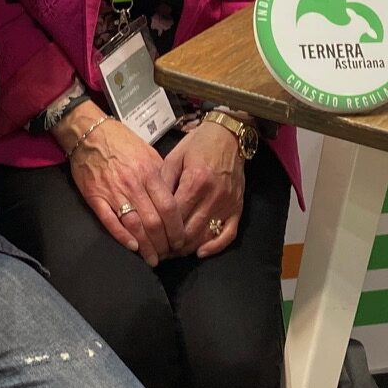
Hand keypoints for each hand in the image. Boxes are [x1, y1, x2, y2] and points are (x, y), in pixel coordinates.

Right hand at [61, 107, 185, 263]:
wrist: (89, 133)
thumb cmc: (121, 141)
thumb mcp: (148, 152)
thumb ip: (162, 175)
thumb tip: (175, 197)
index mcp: (149, 172)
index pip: (169, 207)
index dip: (177, 229)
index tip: (180, 241)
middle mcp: (133, 184)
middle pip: (153, 222)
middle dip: (163, 243)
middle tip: (168, 255)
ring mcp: (113, 192)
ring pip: (134, 226)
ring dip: (146, 247)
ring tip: (153, 259)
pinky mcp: (95, 197)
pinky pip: (110, 222)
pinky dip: (122, 237)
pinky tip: (132, 247)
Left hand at [162, 118, 245, 256]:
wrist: (229, 135)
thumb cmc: (199, 144)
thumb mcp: (175, 156)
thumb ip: (163, 181)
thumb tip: (151, 206)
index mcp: (195, 181)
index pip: (174, 216)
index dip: (160, 230)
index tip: (149, 237)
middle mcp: (213, 196)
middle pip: (189, 231)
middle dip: (172, 244)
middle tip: (160, 249)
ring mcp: (227, 204)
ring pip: (205, 236)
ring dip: (188, 248)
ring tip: (174, 251)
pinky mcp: (238, 208)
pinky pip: (228, 234)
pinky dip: (215, 247)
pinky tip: (201, 252)